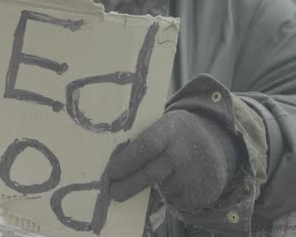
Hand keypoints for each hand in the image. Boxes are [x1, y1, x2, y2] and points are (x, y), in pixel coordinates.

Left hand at [108, 110, 238, 211]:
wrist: (215, 145)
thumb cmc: (175, 135)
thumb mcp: (162, 126)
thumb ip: (141, 140)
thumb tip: (110, 166)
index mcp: (170, 128)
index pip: (146, 145)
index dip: (126, 161)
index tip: (110, 172)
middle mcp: (184, 151)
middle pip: (151, 174)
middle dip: (127, 186)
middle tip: (112, 193)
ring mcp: (196, 173)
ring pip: (162, 189)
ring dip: (152, 188)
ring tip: (160, 174)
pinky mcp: (203, 192)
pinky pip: (176, 199)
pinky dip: (169, 194)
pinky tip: (176, 180)